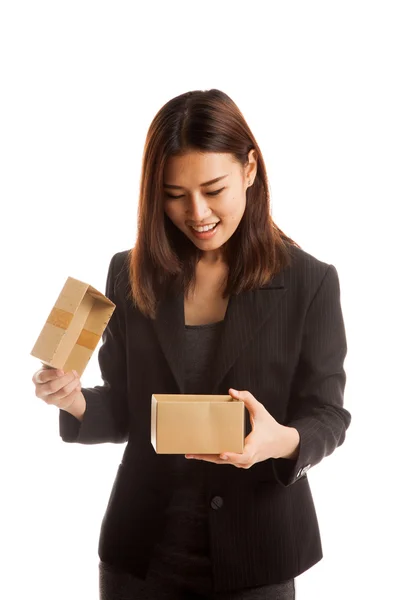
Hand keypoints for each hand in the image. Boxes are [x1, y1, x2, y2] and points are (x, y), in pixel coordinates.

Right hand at [32, 366, 81, 410]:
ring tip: (77, 377)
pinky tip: (77, 384)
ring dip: (73, 383)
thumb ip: (56, 365)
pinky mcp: (59, 404)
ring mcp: (48, 399)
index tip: (62, 371)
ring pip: (63, 391)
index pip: (42, 377)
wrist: (61, 388)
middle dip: (66, 378)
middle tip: (73, 372)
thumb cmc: (56, 374)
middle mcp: (40, 390)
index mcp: (37, 378)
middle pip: (53, 386)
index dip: (52, 374)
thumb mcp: (53, 368)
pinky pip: (70, 397)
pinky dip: (76, 389)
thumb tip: (67, 362)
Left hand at [185, 388, 299, 468]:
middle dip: (208, 457)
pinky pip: (224, 461)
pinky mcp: (240, 462)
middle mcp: (248, 457)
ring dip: (207, 458)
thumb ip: (248, 399)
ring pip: (223, 462)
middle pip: (226, 460)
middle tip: (192, 453)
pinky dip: (212, 457)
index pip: (244, 455)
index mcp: (254, 446)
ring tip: (191, 453)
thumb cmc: (270, 426)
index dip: (233, 455)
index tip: (222, 453)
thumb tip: (232, 391)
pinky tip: (200, 453)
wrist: (281, 444)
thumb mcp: (261, 411)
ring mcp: (243, 462)